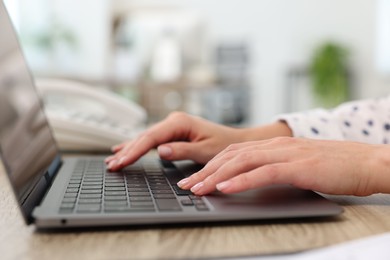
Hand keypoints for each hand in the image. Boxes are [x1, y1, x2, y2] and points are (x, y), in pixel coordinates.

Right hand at [105, 112, 270, 170]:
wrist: (234, 141)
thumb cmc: (223, 145)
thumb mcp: (204, 151)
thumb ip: (182, 150)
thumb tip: (160, 151)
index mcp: (179, 122)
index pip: (150, 138)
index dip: (134, 151)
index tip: (122, 161)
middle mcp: (173, 121)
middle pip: (144, 137)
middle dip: (127, 152)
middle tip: (112, 166)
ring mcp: (171, 125)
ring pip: (145, 138)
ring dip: (129, 149)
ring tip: (112, 160)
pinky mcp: (172, 132)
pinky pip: (150, 140)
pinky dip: (137, 146)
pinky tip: (124, 149)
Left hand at [178, 137, 388, 195]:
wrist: (366, 161)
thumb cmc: (333, 166)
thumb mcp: (297, 163)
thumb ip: (275, 166)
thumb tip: (254, 178)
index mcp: (274, 144)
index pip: (234, 152)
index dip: (211, 165)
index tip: (195, 178)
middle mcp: (276, 145)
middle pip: (231, 155)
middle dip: (206, 171)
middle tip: (187, 185)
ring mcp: (286, 154)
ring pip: (242, 162)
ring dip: (217, 176)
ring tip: (198, 189)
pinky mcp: (298, 166)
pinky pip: (263, 172)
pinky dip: (242, 180)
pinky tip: (226, 188)